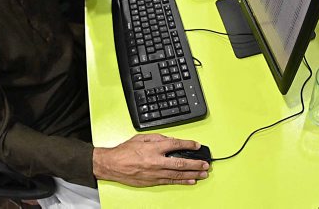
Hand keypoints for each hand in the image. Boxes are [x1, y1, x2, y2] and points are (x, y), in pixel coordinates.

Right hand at [92, 135, 209, 186]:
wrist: (112, 165)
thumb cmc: (125, 151)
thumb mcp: (141, 137)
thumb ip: (157, 137)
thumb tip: (170, 140)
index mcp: (153, 148)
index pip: (175, 144)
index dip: (188, 144)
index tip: (197, 145)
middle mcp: (156, 161)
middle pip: (180, 163)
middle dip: (195, 164)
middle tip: (205, 164)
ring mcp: (155, 173)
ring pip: (178, 174)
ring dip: (192, 174)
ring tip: (203, 174)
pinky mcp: (152, 181)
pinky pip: (170, 182)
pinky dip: (182, 181)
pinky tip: (190, 181)